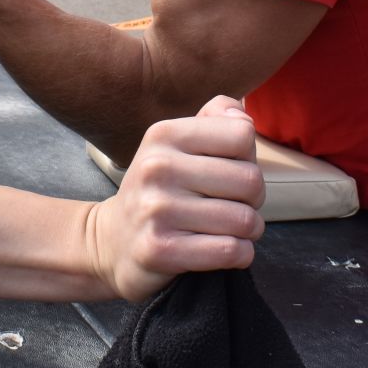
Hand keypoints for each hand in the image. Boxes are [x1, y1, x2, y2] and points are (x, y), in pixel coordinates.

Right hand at [87, 96, 265, 301]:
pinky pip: (230, 251)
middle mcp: (157, 167)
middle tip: (236, 206)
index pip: (242, 135)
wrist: (113, 242)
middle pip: (250, 180)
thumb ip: (215, 119)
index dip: (248, 158)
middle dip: (254, 199)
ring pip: (244, 219)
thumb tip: (242, 113)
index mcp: (164, 134)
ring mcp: (156, 210)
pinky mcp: (159, 249)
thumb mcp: (177, 145)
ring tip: (232, 230)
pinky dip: (241, 254)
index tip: (231, 173)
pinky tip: (226, 251)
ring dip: (250, 230)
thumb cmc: (160, 190)